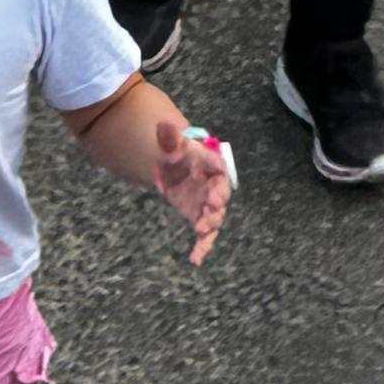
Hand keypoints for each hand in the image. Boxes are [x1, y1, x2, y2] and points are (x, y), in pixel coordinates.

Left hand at [146, 111, 233, 265]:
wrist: (175, 167)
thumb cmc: (178, 154)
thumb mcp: (171, 144)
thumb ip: (169, 137)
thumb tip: (164, 124)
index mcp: (212, 166)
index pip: (219, 172)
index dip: (219, 183)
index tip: (216, 192)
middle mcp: (215, 187)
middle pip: (220, 197)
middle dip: (216, 205)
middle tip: (210, 209)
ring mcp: (208, 205)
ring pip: (214, 218)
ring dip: (210, 226)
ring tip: (201, 232)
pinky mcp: (200, 218)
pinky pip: (204, 235)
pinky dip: (202, 248)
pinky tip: (195, 260)